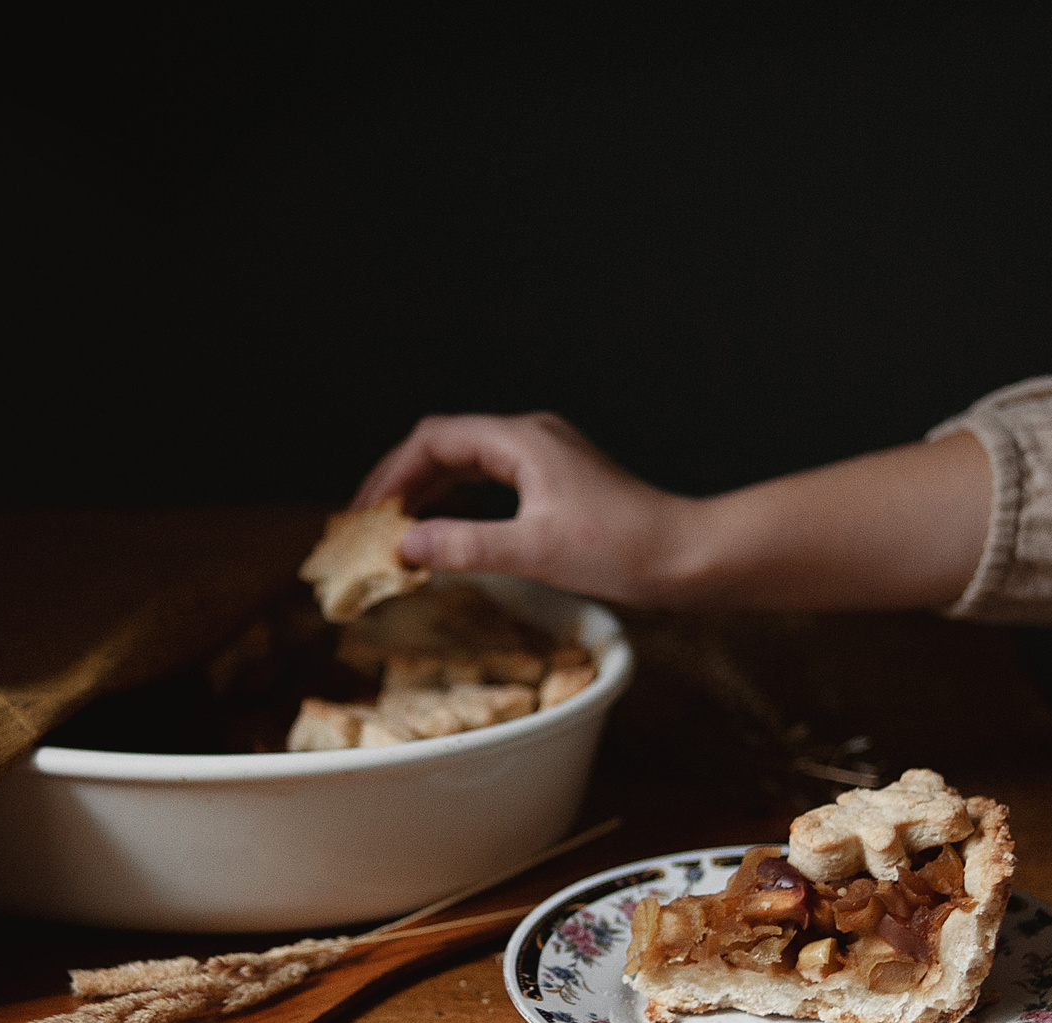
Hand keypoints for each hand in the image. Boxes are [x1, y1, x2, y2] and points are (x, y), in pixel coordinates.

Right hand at [353, 412, 697, 604]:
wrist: (687, 555)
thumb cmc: (623, 549)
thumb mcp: (535, 551)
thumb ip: (465, 545)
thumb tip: (404, 546)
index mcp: (522, 440)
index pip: (435, 440)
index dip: (391, 474)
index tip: (364, 514)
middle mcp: (530, 437)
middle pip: (445, 445)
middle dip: (402, 482)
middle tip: (368, 524)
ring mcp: (545, 457)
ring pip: (467, 462)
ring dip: (429, 491)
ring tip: (396, 529)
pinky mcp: (556, 480)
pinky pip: (490, 479)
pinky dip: (459, 500)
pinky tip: (445, 529)